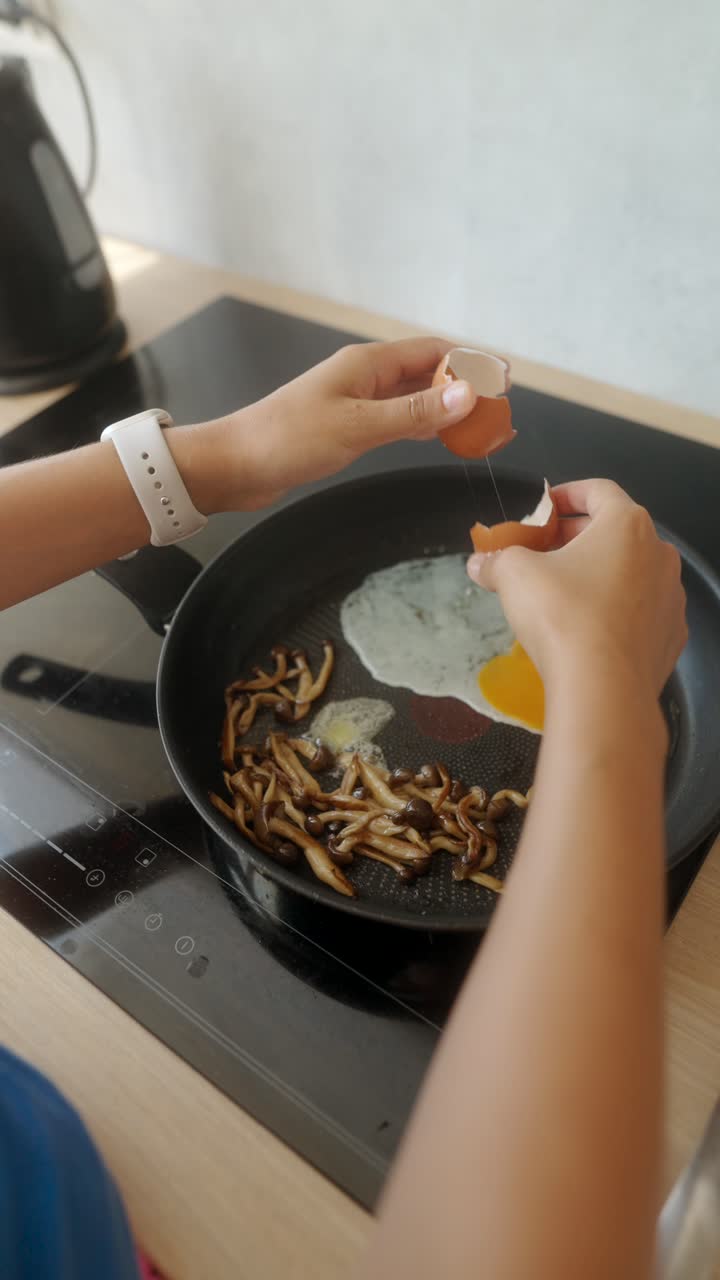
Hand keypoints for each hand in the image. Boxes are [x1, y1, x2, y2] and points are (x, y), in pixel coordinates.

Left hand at [214, 338, 507, 508]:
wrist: (235, 465)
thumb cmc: (289, 440)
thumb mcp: (358, 427)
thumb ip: (414, 413)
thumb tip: (468, 393)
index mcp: (368, 363)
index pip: (432, 351)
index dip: (471, 363)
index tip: (505, 382)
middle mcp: (365, 376)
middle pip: (427, 372)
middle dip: (466, 388)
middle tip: (499, 415)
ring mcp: (355, 401)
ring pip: (413, 398)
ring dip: (447, 409)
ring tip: (481, 429)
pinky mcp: (347, 426)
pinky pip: (397, 419)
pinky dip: (423, 425)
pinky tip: (439, 438)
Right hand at [467, 479, 687, 699]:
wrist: (603, 689)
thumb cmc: (563, 616)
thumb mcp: (514, 575)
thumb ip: (496, 560)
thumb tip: (479, 563)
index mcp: (627, 525)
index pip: (598, 490)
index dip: (566, 493)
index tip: (545, 506)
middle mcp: (658, 554)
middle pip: (615, 532)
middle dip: (575, 537)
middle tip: (543, 550)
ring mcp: (670, 596)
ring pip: (630, 572)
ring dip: (598, 573)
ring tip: (562, 591)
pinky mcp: (670, 635)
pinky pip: (640, 610)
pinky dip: (615, 609)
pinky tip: (587, 627)